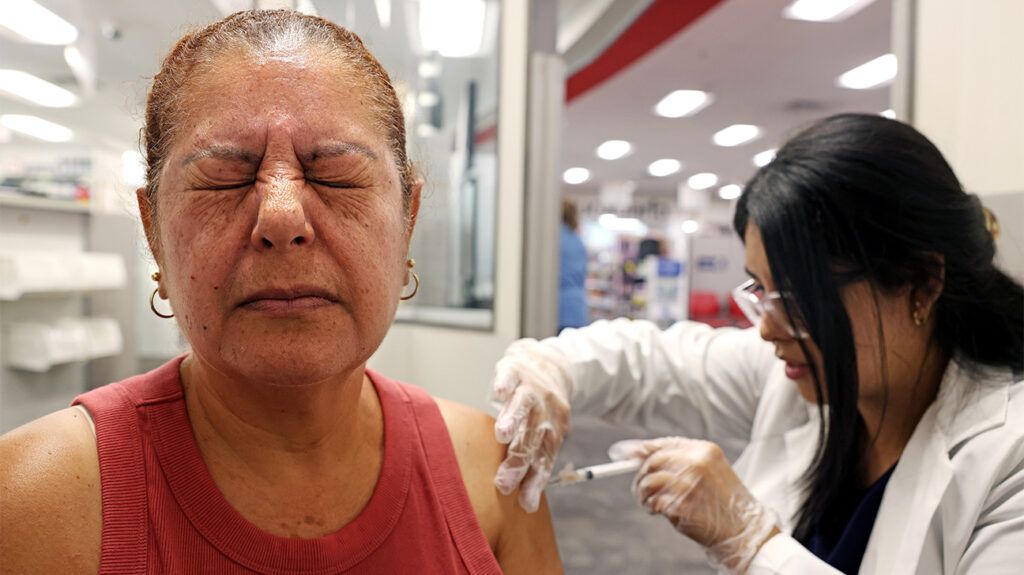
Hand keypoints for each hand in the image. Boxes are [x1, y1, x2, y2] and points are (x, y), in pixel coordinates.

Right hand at [491, 338, 572, 512]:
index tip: (525, 503)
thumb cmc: (542, 409)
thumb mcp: (545, 435)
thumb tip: (526, 505)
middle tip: (504, 482)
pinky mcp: (516, 369)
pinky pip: (512, 375)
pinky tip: (499, 392)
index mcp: (554, 429)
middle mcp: (545, 410)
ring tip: (502, 435)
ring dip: (514, 419)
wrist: (551, 364)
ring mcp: (531, 388)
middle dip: (519, 460)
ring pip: (524, 405)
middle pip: (532, 438)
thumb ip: (535, 464)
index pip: (545, 458)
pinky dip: (506, 383)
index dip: (536, 480)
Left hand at [610, 437, 779, 573]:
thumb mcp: (710, 471)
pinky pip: (654, 503)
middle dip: (640, 475)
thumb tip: (637, 454)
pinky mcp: (681, 505)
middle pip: (651, 461)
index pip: (663, 445)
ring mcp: (688, 484)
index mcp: (704, 450)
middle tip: (639, 489)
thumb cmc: (724, 502)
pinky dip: (652, 508)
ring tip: (650, 503)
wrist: (744, 530)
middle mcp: (695, 463)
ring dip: (643, 494)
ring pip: (648, 482)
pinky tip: (660, 513)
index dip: (639, 449)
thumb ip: (680, 460)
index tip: (619, 453)